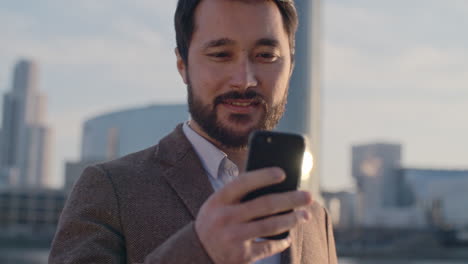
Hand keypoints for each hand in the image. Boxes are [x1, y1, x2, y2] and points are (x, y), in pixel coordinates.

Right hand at [195, 167, 312, 263]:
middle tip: (308, 196)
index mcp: (218, 200)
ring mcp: (233, 238)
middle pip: (265, 204)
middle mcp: (225, 218)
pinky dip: (281, 241)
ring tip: (305, 215)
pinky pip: (268, 247)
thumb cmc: (214, 222)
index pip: (243, 182)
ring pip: (271, 226)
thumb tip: (276, 187)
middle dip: (290, 199)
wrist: (196, 253)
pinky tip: (288, 236)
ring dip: (292, 219)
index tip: (283, 173)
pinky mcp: (241, 256)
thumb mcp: (217, 205)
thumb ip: (239, 196)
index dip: (263, 176)